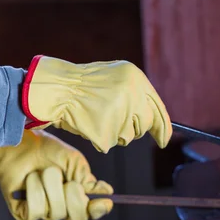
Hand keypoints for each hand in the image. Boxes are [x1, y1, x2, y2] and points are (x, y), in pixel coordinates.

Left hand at [0, 129, 112, 219]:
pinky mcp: (26, 214)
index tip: (104, 201)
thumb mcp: (75, 163)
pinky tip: (31, 179)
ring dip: (51, 187)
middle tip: (69, 183)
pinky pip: (36, 211)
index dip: (98, 210)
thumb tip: (108, 192)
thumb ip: (89, 180)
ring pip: (56, 213)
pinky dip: (35, 191)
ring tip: (45, 172)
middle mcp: (63, 207)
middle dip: (74, 198)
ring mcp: (45, 212)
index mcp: (78, 196)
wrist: (21, 147)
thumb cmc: (49, 152)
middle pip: (77, 218)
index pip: (92, 212)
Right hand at [21, 55, 171, 153]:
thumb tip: (153, 115)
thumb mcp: (115, 76)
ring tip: (99, 116)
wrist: (55, 89)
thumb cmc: (82, 84)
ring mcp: (120, 113)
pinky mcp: (107, 131)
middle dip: (134, 129)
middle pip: (145, 124)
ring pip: (129, 136)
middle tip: (115, 121)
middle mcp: (132, 94)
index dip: (163, 127)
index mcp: (136, 78)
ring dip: (116, 132)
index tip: (164, 140)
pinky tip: (90, 123)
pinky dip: (100, 137)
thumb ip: (135, 91)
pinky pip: (110, 142)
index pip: (158, 108)